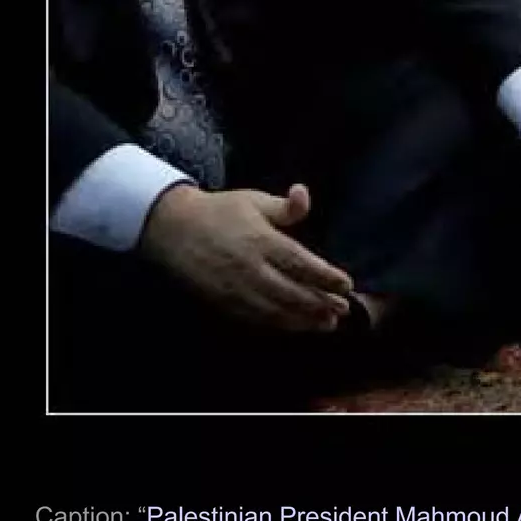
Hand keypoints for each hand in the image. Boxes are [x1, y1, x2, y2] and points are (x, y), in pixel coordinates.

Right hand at [137, 183, 352, 332]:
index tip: (347, 284)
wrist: (173, 229)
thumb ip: (284, 207)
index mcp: (261, 240)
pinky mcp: (223, 302)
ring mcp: (235, 289)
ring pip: (276, 310)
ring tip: (327, 324)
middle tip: (344, 309)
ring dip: (304, 320)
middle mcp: (250, 268)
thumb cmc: (220, 211)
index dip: (326, 277)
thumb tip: (304, 194)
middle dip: (321, 303)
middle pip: (293, 292)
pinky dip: (279, 325)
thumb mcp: (254, 200)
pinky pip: (255, 319)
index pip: (301, 264)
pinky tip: (295, 326)